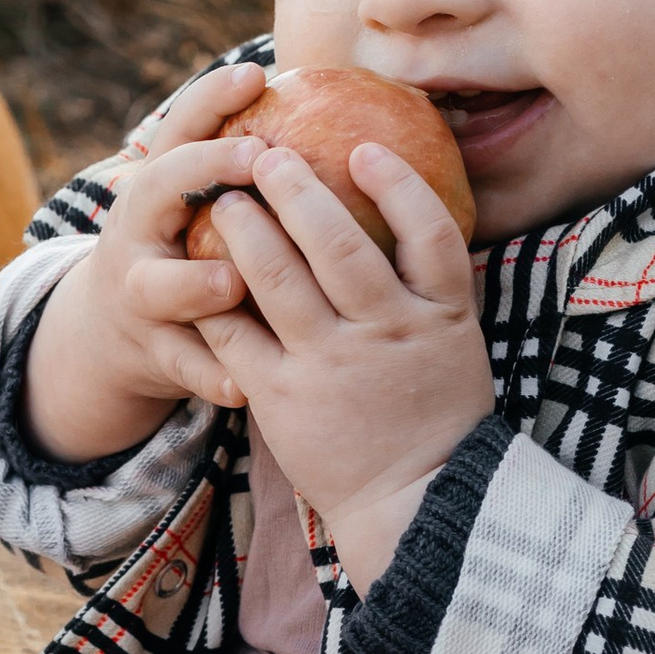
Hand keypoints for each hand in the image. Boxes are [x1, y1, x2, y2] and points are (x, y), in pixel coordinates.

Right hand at [21, 62, 275, 460]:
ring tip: (232, 282)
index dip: (212, 99)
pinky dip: (212, 375)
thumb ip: (244, 162)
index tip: (257, 74)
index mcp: (158, 186)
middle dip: (204, 170)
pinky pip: (183, 365)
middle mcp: (138, 232)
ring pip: (159, 287)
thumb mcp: (198, 201)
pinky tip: (246, 387)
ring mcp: (138, 294)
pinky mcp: (151, 352)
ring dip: (195, 283)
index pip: (179, 128)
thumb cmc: (188, 248)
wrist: (114, 334)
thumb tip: (338, 93)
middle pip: (157, 189)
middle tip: (258, 156)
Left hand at [192, 142, 494, 593]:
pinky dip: (215, 301)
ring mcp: (332, 364)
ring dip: (246, 230)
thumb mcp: (456, 346)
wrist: (417, 503)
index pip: (430, 233)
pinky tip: (198, 272)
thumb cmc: (437, 419)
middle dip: (297, 191)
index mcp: (438, 317)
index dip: (398, 185)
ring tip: (225, 199)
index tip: (366, 150)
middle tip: (268, 154)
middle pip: (340, 244)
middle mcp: (386, 333)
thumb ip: (432, 288)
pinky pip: (237, 335)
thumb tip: (414, 216)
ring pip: (279, 280)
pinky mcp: (283, 397)